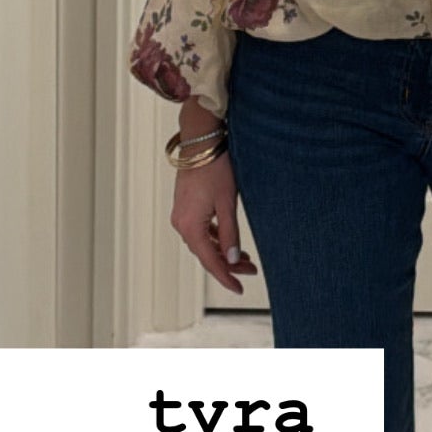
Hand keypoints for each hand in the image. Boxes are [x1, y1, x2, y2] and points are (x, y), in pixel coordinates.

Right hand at [169, 150, 257, 295]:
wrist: (201, 142)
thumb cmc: (215, 168)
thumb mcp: (227, 204)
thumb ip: (229, 234)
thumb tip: (232, 259)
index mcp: (190, 226)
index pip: (210, 261)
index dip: (226, 277)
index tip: (239, 289)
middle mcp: (181, 224)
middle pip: (206, 254)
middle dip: (228, 264)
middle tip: (251, 270)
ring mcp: (181, 215)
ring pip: (203, 243)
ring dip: (222, 252)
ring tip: (245, 257)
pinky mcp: (185, 207)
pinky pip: (199, 231)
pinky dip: (215, 239)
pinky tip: (228, 241)